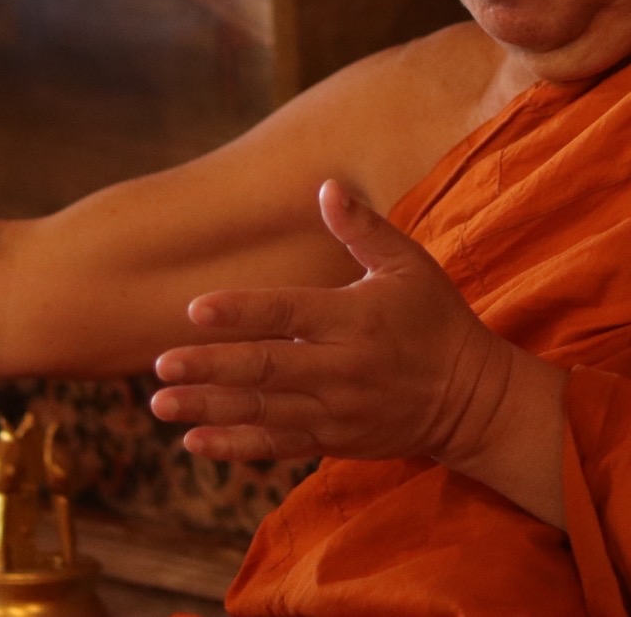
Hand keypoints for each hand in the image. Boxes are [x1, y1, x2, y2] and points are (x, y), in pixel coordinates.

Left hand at [150, 181, 564, 519]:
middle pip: (267, 369)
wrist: (471, 397)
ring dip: (210, 409)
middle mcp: (342, 369)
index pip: (289, 313)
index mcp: (355, 320)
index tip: (194, 309)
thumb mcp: (409, 265)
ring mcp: (336, 411)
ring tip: (160, 405)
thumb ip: (363, 229)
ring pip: (264, 413)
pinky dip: (236, 447)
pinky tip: (195, 442)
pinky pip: (278, 447)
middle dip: (211, 367)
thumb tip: (326, 184)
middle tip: (160, 365)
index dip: (242, 311)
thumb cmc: (435, 318)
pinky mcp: (334, 440)